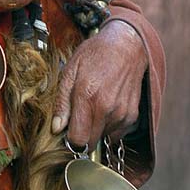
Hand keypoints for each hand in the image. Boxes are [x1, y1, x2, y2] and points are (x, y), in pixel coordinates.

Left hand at [51, 20, 147, 149]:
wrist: (126, 46)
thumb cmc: (95, 55)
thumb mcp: (70, 71)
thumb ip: (62, 102)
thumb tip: (56, 128)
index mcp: (87, 97)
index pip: (78, 140)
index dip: (69, 139)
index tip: (66, 131)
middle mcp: (107, 109)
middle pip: (91, 143)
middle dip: (82, 135)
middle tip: (78, 117)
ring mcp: (122, 113)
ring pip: (103, 138)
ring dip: (96, 129)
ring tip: (94, 106)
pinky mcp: (132, 116)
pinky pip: (116, 133)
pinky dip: (109, 125)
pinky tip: (106, 107)